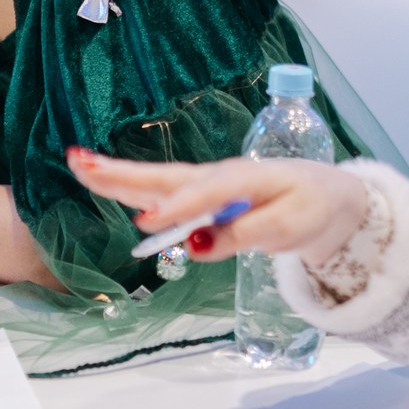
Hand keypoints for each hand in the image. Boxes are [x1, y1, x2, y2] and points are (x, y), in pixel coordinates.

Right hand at [70, 150, 369, 264]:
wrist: (328, 197)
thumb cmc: (311, 207)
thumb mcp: (288, 226)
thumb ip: (243, 235)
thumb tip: (196, 244)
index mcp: (242, 180)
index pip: (204, 195)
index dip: (176, 209)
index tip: (147, 224)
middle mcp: (218, 177)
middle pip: (165, 177)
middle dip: (122, 173)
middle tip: (81, 164)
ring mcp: (208, 184)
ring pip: (157, 181)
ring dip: (118, 175)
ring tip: (79, 165)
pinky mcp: (204, 195)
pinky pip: (163, 191)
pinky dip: (133, 187)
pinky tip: (107, 184)